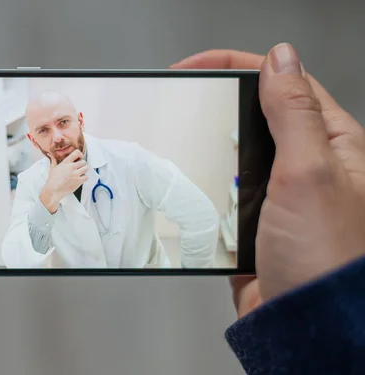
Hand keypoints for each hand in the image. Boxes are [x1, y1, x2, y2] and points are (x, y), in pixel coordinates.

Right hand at [40, 149, 88, 212]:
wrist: (54, 190)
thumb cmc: (52, 180)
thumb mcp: (52, 168)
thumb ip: (53, 160)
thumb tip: (50, 155)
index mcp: (66, 162)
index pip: (76, 153)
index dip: (80, 154)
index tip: (79, 158)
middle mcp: (72, 167)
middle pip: (83, 162)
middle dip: (82, 165)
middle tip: (79, 168)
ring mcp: (76, 174)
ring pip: (86, 168)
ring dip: (84, 170)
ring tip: (80, 173)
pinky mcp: (79, 181)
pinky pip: (86, 177)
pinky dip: (84, 178)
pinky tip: (79, 179)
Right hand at [173, 43, 364, 317]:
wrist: (306, 329)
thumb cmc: (326, 258)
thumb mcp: (311, 172)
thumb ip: (293, 113)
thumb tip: (280, 58)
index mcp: (333, 145)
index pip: (286, 84)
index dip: (239, 66)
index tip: (194, 67)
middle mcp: (308, 167)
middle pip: (257, 118)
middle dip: (218, 108)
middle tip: (179, 106)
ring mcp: (279, 197)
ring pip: (235, 157)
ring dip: (209, 153)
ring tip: (179, 147)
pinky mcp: (254, 225)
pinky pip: (223, 195)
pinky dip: (205, 191)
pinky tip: (190, 189)